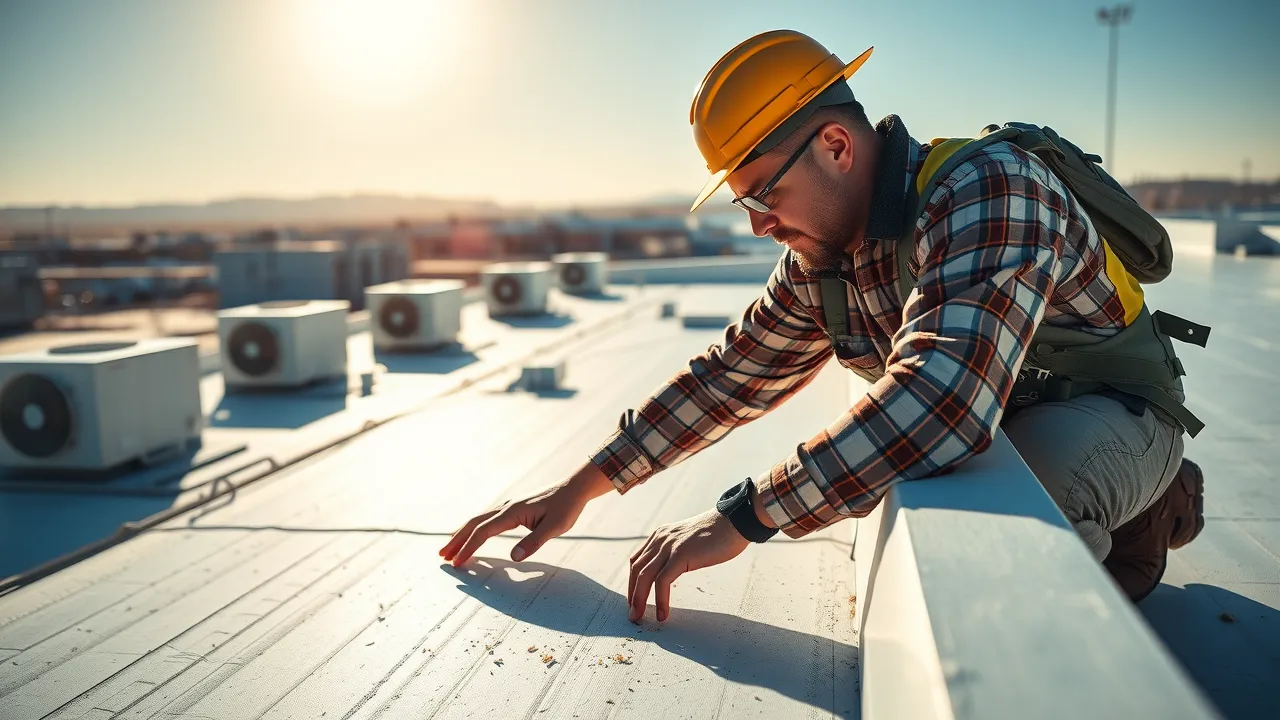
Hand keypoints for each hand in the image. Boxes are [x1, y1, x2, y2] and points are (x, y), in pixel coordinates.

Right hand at [440, 462, 613, 566]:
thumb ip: (534, 542)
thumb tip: (513, 559)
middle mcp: (506, 507)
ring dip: (462, 534)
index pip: (483, 532)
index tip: (458, 563)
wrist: (574, 488)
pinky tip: (473, 536)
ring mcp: (508, 506)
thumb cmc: (566, 508)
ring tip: (449, 547)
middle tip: (442, 556)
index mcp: (512, 512)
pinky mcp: (513, 509)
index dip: (468, 548)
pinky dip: (475, 529)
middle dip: (457, 541)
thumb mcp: (555, 528)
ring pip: (478, 520)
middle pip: (473, 524)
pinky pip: (487, 519)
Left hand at [628, 509, 749, 622]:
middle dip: (632, 594)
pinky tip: (663, 613)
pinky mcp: (680, 555)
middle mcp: (660, 538)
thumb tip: (671, 571)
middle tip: (633, 613)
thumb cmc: (718, 534)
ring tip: (640, 616)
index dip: (632, 582)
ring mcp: (669, 546)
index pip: (637, 561)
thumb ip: (676, 552)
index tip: (634, 599)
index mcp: (661, 535)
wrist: (734, 522)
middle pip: (636, 570)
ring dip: (640, 600)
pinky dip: (660, 600)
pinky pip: (663, 581)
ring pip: (644, 576)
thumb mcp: (688, 541)